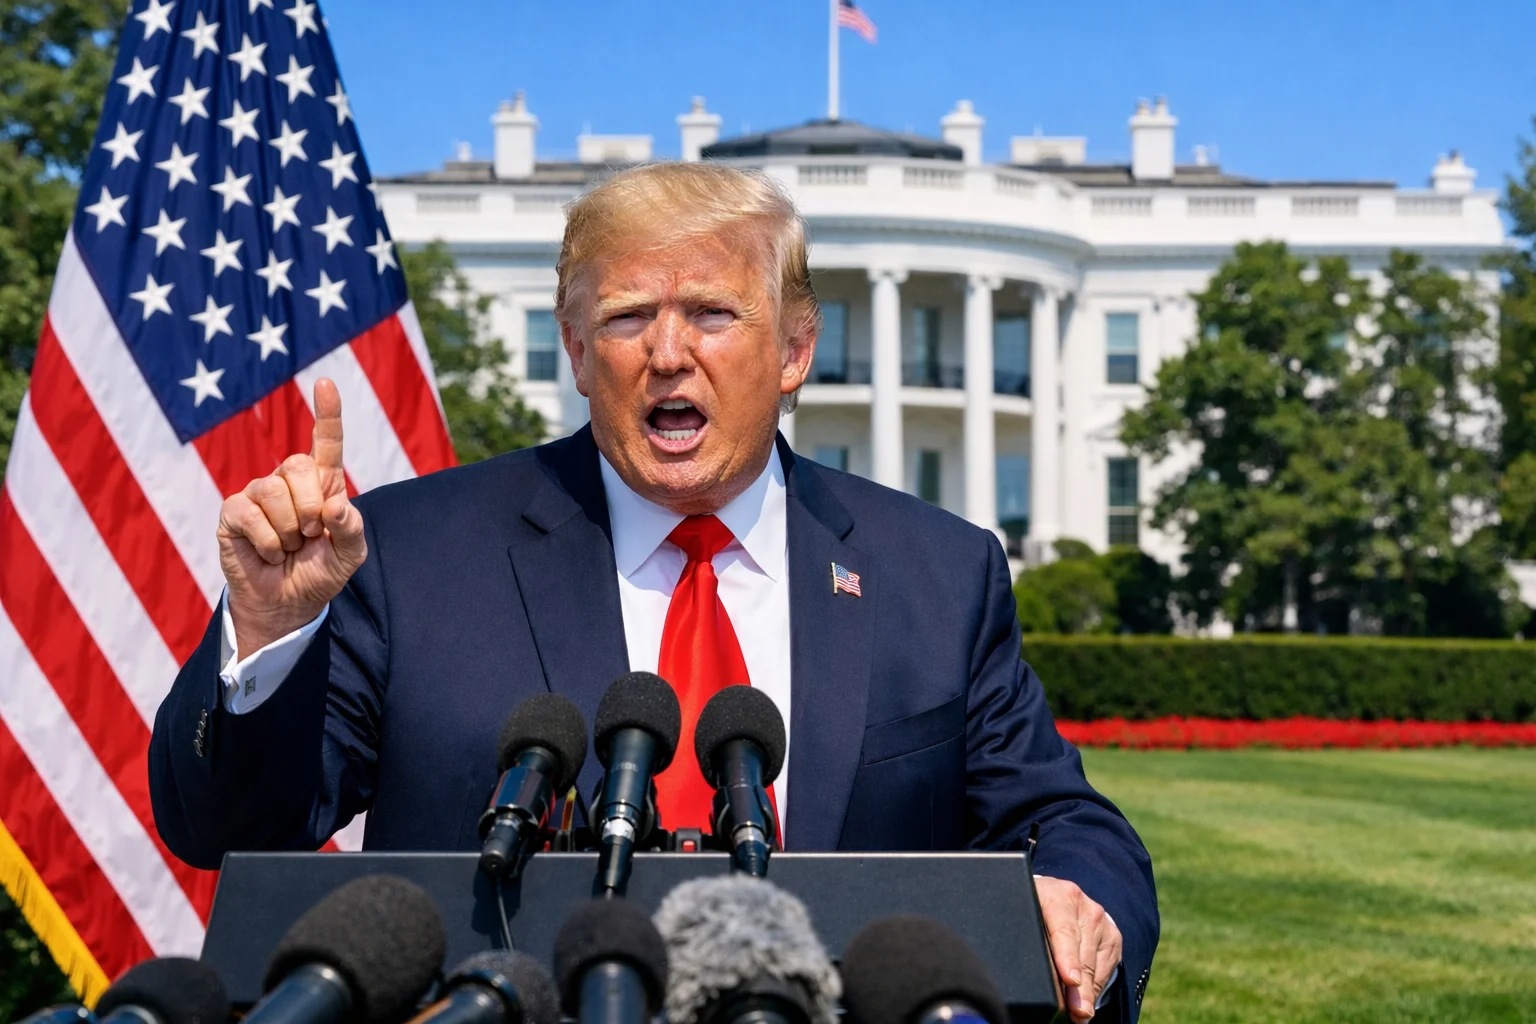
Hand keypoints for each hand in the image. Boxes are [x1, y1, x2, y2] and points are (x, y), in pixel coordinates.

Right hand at [218, 379, 365, 657]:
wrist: (287, 604)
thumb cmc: (319, 573)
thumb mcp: (349, 556)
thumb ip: (351, 530)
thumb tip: (337, 506)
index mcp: (323, 485)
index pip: (326, 443)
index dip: (327, 414)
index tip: (325, 382)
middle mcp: (288, 481)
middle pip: (300, 466)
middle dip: (312, 509)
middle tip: (309, 536)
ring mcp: (258, 493)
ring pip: (275, 493)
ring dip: (288, 531)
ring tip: (286, 546)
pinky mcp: (233, 511)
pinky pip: (251, 515)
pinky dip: (267, 543)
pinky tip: (267, 553)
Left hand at [1035, 875, 1121, 1021]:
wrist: (1053, 893)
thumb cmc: (1031, 909)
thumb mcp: (1024, 914)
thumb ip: (1026, 936)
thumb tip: (1028, 976)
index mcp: (1054, 895)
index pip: (1063, 930)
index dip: (1067, 956)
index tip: (1070, 979)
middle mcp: (1080, 904)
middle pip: (1081, 953)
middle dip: (1079, 986)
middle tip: (1077, 1011)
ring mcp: (1099, 918)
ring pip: (1095, 963)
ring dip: (1088, 991)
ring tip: (1081, 1013)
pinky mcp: (1112, 934)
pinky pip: (1106, 966)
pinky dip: (1096, 986)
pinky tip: (1087, 1000)